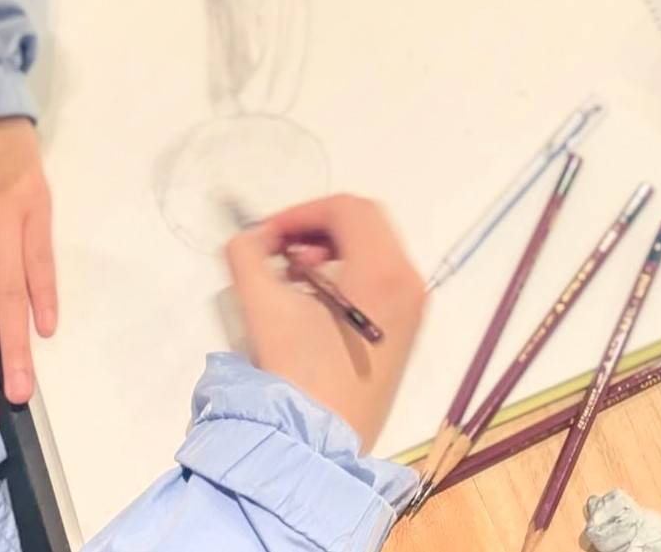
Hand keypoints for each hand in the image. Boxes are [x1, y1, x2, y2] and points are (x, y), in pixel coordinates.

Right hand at [225, 195, 425, 450]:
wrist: (318, 451)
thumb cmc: (295, 377)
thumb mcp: (261, 307)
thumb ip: (247, 254)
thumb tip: (253, 237)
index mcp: (384, 272)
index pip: (347, 209)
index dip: (301, 212)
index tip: (267, 234)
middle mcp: (409, 284)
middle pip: (365, 223)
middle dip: (316, 227)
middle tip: (281, 252)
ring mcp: (413, 310)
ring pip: (374, 248)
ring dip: (330, 249)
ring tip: (292, 278)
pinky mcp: (404, 331)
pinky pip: (379, 277)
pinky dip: (345, 272)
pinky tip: (312, 301)